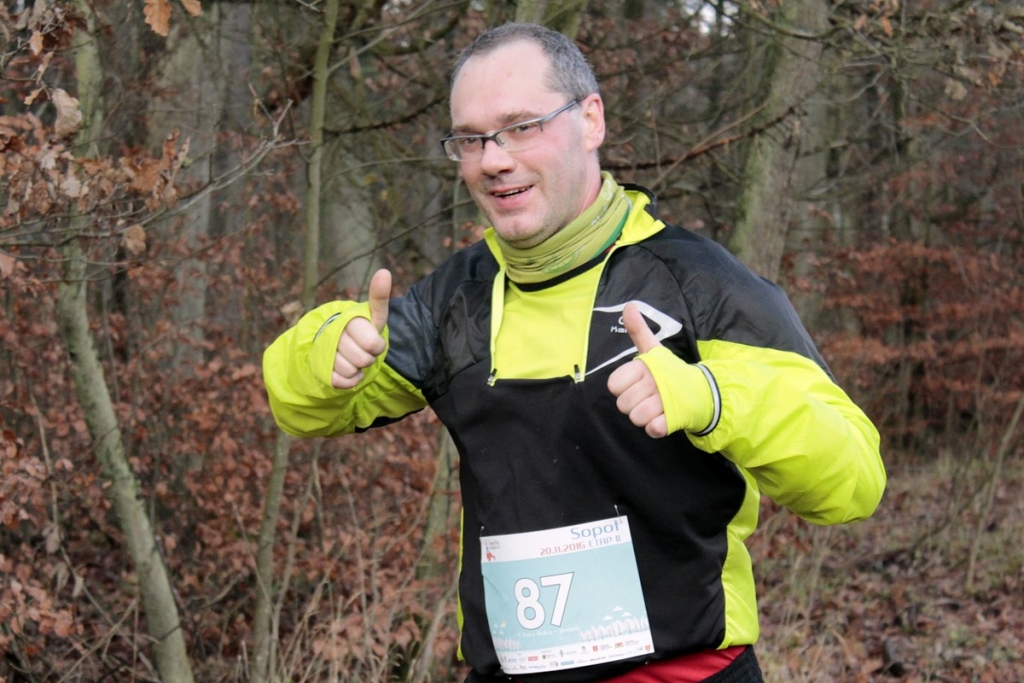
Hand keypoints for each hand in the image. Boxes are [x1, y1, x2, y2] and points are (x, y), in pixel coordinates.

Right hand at [332, 269, 390, 388]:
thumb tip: (384, 271)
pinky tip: (346, 369)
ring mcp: (324, 350)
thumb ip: (378, 297)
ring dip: (358, 369)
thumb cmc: (360, 330)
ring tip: (353, 358)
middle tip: (364, 350)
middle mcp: (333, 332)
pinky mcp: (320, 368)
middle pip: (364, 358)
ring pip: (351, 370)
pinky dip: (349, 380)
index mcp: (348, 319)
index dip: (376, 346)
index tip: (372, 342)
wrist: (334, 346)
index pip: (372, 342)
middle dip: (368, 357)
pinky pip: (343, 381)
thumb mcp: (372, 316)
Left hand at [607, 303, 668, 437]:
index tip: (638, 382)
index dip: (623, 387)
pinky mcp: (674, 419)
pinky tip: (664, 418)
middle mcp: (654, 382)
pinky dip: (656, 428)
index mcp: (645, 366)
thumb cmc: (671, 372)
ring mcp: (665, 401)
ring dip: (645, 417)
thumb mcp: (653, 350)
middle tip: (649, 396)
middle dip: (633, 404)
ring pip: (635, 418)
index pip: (613, 385)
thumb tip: (629, 306)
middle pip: (622, 405)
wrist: (702, 391)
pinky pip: (653, 429)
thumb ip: (638, 330)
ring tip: (657, 407)